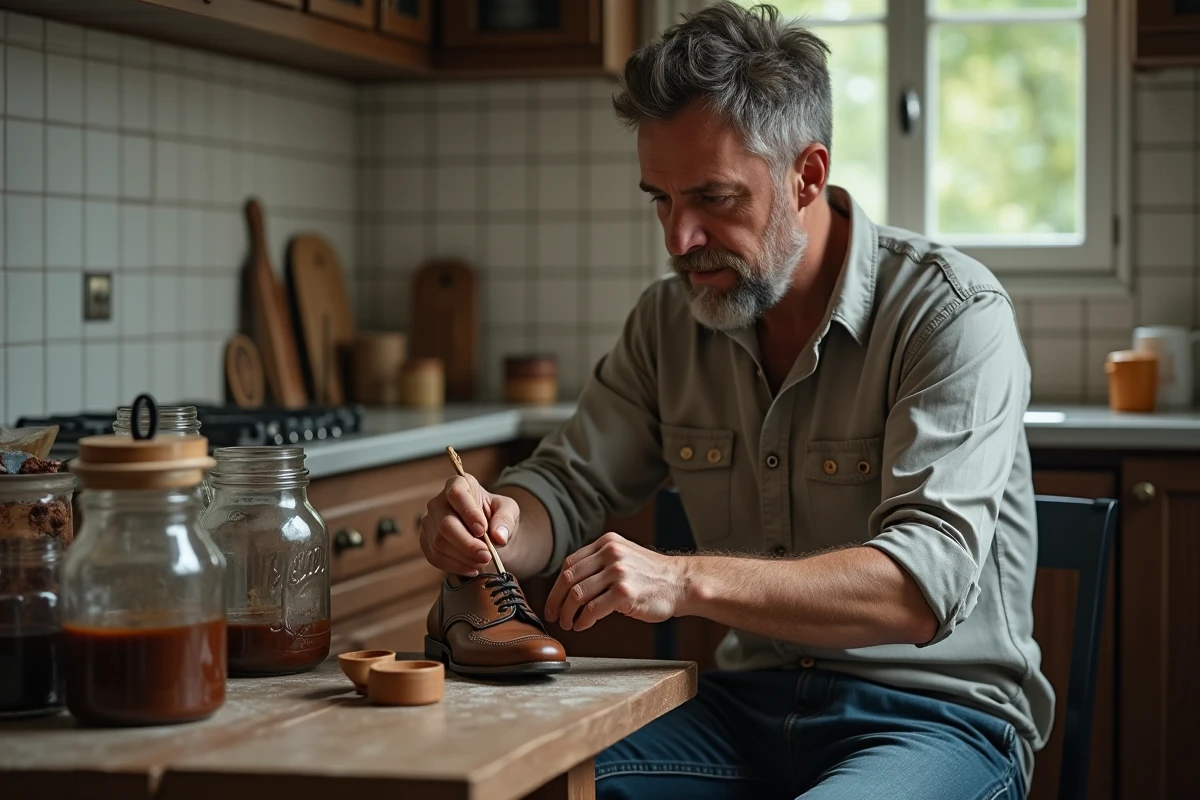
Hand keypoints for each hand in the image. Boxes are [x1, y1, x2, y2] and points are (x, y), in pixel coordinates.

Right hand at [420, 474, 518, 576]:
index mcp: (458, 484)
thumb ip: (505, 519)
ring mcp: (429, 522)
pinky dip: (455, 566)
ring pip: (439, 542)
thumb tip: (498, 537)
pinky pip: (435, 557)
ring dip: (463, 557)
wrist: (486, 530)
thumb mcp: (509, 510)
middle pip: (445, 524)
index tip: (483, 530)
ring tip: (482, 561)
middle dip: (467, 543)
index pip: (457, 495)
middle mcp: (438, 501)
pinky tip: (472, 568)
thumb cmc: (495, 514)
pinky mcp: (426, 541)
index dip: (468, 513)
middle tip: (486, 555)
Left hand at [544, 532, 686, 631]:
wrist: (681, 583)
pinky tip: (583, 625)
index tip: (553, 602)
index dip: (556, 586)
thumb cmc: (652, 576)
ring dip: (568, 613)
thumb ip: (599, 563)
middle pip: (568, 578)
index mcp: (607, 543)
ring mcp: (618, 572)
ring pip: (577, 594)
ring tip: (569, 624)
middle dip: (556, 601)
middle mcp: (610, 553)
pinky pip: (592, 608)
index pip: (569, 564)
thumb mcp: (623, 557)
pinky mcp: (624, 592)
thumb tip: (569, 585)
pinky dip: (583, 620)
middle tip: (554, 616)